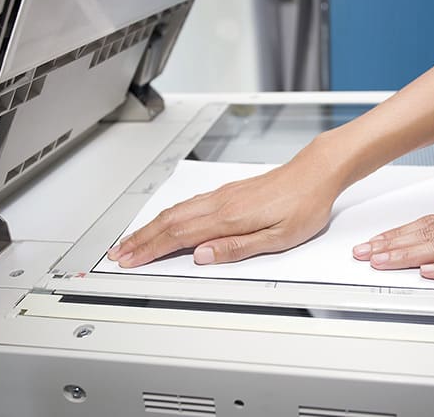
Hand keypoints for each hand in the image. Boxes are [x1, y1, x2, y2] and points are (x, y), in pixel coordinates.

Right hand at [108, 138, 341, 267]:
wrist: (315, 172)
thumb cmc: (303, 205)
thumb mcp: (278, 238)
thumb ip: (237, 248)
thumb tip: (202, 256)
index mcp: (228, 218)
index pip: (178, 237)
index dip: (150, 250)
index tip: (129, 261)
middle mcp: (220, 204)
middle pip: (169, 222)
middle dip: (141, 239)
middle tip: (118, 252)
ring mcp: (222, 195)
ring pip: (176, 211)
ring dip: (150, 226)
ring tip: (134, 239)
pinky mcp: (228, 192)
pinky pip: (189, 204)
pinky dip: (169, 214)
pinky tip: (166, 219)